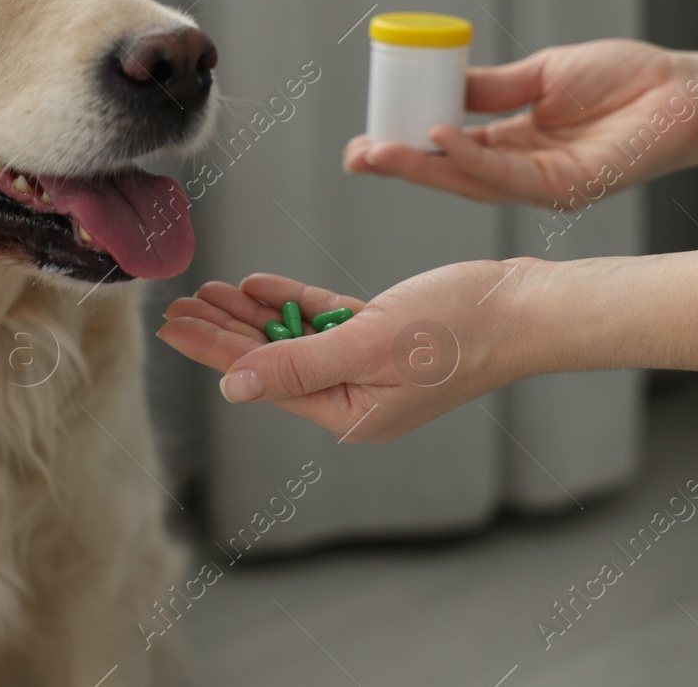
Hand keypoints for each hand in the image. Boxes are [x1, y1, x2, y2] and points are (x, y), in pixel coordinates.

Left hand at [158, 261, 529, 442]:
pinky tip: (256, 285)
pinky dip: (291, 301)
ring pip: (293, 338)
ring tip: (206, 290)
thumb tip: (231, 386)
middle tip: (178, 303)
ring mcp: (367, 366)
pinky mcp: (382, 335)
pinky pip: (323, 320)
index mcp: (348, 413)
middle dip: (223, 331)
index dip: (213, 351)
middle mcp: (353, 396)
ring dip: (251, 313)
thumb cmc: (459, 330)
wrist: (524, 308)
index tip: (172, 326)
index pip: (262, 379)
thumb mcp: (368, 345)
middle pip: (270, 360)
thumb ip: (297, 364)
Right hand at [344, 39, 697, 204]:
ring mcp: (542, 186)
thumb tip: (439, 82)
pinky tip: (442, 136)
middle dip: (398, 166)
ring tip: (379, 150)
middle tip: (355, 156)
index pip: (447, 152)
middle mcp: (521, 174)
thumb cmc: (626, 80)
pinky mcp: (567, 189)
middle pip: (449, 174)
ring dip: (423, 166)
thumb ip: (492, 86)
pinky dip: (472, 157)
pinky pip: (509, 175)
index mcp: (513, 146)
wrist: (685, 90)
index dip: (405, 147)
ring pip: (470, 181)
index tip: (364, 139)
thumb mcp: (542, 74)